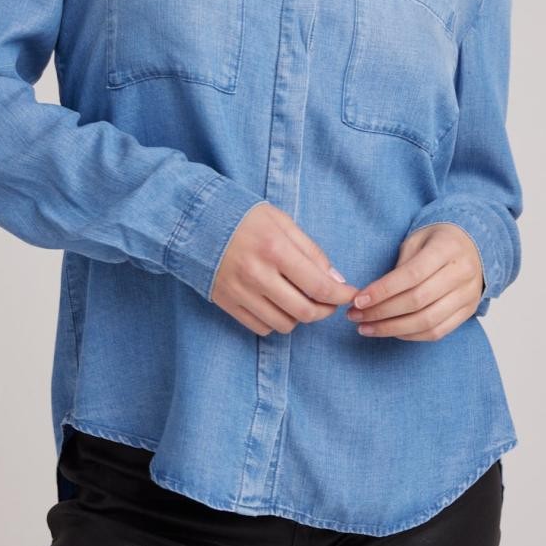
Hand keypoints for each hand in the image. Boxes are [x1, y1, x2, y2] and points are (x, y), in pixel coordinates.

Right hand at [212, 202, 358, 336]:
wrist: (195, 222)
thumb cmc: (244, 218)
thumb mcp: (282, 222)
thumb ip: (311, 251)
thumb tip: (336, 280)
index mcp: (274, 249)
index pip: (318, 286)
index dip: (341, 295)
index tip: (350, 294)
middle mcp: (257, 274)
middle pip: (304, 311)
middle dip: (325, 310)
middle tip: (329, 302)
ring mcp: (240, 292)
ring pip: (284, 324)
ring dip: (299, 317)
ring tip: (299, 299)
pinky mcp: (227, 303)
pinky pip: (261, 328)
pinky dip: (275, 321)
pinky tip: (276, 304)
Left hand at [346, 223, 483, 340]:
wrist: (474, 244)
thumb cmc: (438, 240)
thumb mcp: (417, 239)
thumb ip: (400, 264)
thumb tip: (373, 295)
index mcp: (447, 249)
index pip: (411, 275)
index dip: (383, 290)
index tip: (358, 300)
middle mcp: (461, 273)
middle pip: (417, 301)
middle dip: (381, 312)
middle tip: (354, 316)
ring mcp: (468, 295)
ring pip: (427, 321)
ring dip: (392, 329)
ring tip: (366, 328)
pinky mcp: (468, 311)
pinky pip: (438, 332)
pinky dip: (411, 335)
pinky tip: (391, 331)